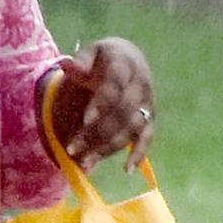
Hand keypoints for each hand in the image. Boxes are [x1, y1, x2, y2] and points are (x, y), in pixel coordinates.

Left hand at [46, 38, 155, 164]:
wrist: (128, 58)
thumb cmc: (103, 59)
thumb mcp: (91, 53)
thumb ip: (81, 61)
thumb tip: (71, 66)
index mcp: (125, 64)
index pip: (115, 85)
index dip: (102, 103)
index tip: (85, 120)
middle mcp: (140, 84)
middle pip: (122, 112)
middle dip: (97, 132)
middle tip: (72, 148)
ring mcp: (147, 102)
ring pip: (131, 129)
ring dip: (109, 147)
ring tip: (85, 162)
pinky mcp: (150, 118)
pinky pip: (147, 137)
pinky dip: (140, 154)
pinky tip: (127, 169)